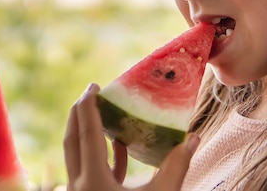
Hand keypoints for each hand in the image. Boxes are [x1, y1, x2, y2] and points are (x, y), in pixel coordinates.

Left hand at [64, 83, 198, 190]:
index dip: (88, 105)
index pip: (86, 132)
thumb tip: (194, 137)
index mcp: (92, 181)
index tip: (93, 85)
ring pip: (77, 155)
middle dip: (80, 113)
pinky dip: (101, 155)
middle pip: (72, 139)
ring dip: (89, 132)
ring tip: (106, 115)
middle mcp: (78, 186)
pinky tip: (120, 146)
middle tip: (92, 92)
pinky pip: (89, 171)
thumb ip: (177, 167)